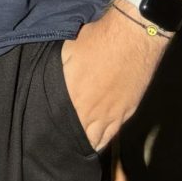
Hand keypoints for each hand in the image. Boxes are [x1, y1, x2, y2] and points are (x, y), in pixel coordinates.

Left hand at [60, 4, 168, 150]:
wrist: (131, 38)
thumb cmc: (96, 39)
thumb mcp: (67, 52)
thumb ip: (60, 73)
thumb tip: (50, 83)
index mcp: (73, 96)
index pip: (61, 121)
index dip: (55, 127)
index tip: (49, 129)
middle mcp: (92, 111)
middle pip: (79, 134)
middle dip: (71, 137)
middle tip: (62, 139)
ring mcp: (112, 114)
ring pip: (97, 139)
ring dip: (87, 141)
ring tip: (78, 142)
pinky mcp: (127, 112)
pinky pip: (113, 134)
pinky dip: (103, 139)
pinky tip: (98, 140)